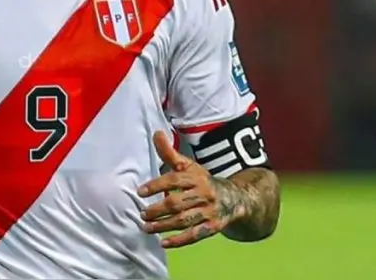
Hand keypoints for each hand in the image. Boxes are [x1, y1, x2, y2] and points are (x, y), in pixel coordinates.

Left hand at [137, 131, 248, 247]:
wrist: (235, 199)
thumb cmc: (203, 181)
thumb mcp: (189, 166)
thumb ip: (170, 153)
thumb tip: (156, 132)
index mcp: (196, 177)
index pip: (174, 180)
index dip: (156, 185)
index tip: (140, 192)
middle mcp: (204, 194)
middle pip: (177, 203)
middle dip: (157, 209)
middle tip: (142, 213)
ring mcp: (209, 212)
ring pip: (184, 220)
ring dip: (163, 225)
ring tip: (146, 227)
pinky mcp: (213, 227)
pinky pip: (195, 236)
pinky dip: (178, 241)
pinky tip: (163, 242)